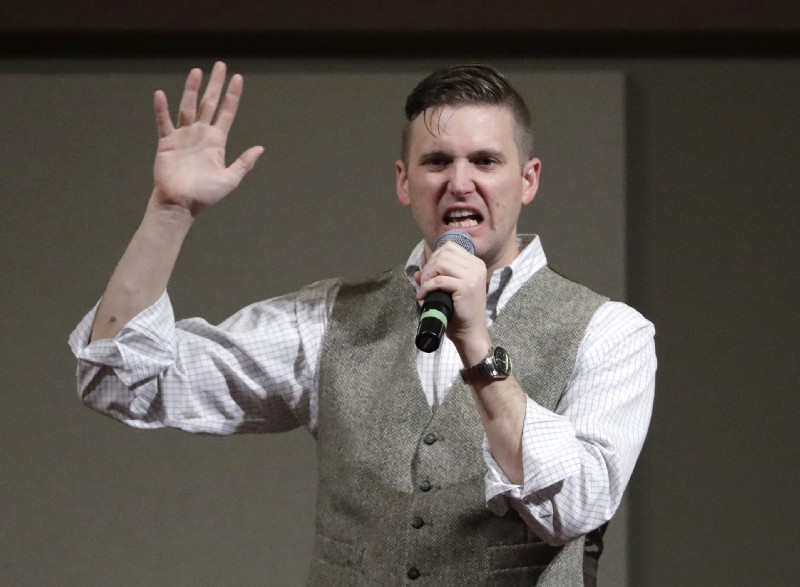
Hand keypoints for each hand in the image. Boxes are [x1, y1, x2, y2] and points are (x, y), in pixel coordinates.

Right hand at [152, 61, 263, 213]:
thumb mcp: (229, 180)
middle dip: (215, 85)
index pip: (227, 112)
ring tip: (196, 71)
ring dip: (191, 89)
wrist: (181, 204)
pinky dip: (162, 109)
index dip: (232, 95)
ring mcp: (183, 136)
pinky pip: (164, 122)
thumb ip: (244, 163)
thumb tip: (260, 148)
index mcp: (217, 141)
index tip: (238, 78)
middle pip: (209, 103)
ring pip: (188, 107)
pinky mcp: (166, 142)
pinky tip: (161, 94)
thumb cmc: (205, 195)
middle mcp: (200, 134)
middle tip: (220, 65)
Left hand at [415, 242, 491, 360]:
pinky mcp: (466, 287)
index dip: (434, 258)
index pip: (450, 247)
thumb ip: (435, 278)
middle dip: (429, 267)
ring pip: (441, 263)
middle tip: (424, 283)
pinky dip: (427, 287)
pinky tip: (423, 296)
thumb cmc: (460, 312)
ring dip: (428, 276)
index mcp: (476, 264)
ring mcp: (473, 276)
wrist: (471, 332)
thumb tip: (416, 273)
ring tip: (424, 289)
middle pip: (444, 253)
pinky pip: (439, 280)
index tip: (428, 274)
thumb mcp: (448, 291)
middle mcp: (477, 267)